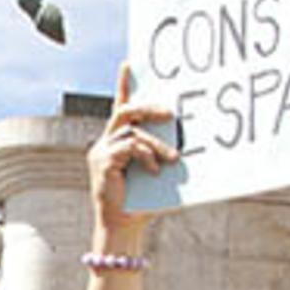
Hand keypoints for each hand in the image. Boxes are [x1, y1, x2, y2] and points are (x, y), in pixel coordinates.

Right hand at [87, 62, 177, 237]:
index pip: (120, 107)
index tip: (129, 63)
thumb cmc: (142, 201)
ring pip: (132, 132)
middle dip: (149, 108)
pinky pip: (130, 148)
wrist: (123, 225)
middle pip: (125, 111)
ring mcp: (102, 152)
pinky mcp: (103, 162)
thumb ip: (161, 154)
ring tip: (173, 159)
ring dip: (157, 144)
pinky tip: (154, 171)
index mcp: (117, 141)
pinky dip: (146, 156)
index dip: (123, 85)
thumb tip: (187, 144)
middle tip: (171, 114)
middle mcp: (106, 142)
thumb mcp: (155, 171)